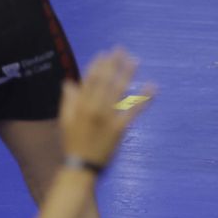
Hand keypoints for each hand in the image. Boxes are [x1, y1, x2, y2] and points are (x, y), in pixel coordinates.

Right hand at [59, 48, 154, 166]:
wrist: (80, 167)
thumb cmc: (72, 144)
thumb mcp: (65, 121)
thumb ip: (68, 101)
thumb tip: (69, 82)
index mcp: (80, 106)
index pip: (89, 80)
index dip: (98, 65)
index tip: (105, 53)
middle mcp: (93, 108)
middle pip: (105, 81)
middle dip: (113, 64)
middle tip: (121, 49)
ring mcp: (107, 118)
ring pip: (118, 91)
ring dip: (127, 74)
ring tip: (135, 60)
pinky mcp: (119, 128)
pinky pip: (133, 110)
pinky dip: (143, 98)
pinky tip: (151, 86)